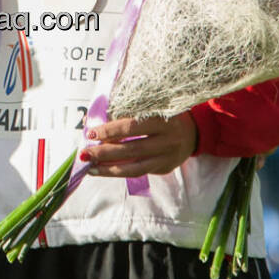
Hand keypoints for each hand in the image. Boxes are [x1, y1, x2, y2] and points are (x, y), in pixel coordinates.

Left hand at [79, 111, 197, 177]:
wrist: (194, 131)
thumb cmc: (165, 113)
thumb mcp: (152, 106)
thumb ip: (127, 111)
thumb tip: (91, 121)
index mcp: (164, 119)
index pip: (132, 127)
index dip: (110, 130)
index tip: (91, 132)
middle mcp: (168, 140)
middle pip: (131, 149)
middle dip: (104, 152)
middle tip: (85, 153)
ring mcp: (168, 157)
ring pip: (134, 167)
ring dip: (109, 169)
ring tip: (90, 167)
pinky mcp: (165, 168)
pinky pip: (139, 172)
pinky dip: (119, 171)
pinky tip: (104, 170)